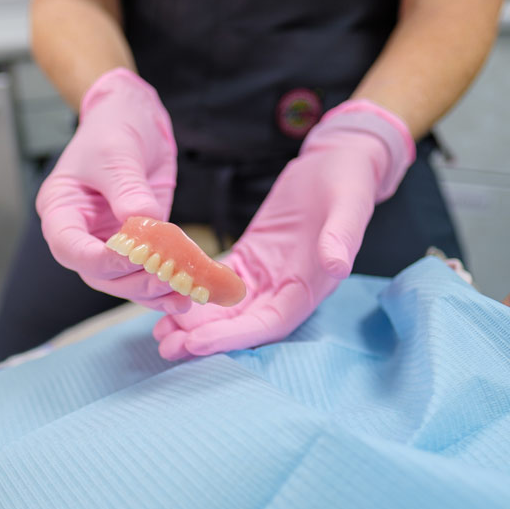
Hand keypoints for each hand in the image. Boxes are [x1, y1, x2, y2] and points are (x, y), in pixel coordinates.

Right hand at [36, 68, 191, 314]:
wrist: (132, 118)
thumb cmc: (112, 129)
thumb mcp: (117, 153)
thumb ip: (128, 190)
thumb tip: (144, 223)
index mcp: (61, 209)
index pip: (69, 247)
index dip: (98, 259)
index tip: (132, 257)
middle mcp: (82, 233)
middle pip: (98, 273)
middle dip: (132, 280)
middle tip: (166, 277)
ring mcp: (109, 242)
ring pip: (123, 282)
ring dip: (153, 291)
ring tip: (184, 293)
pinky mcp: (137, 246)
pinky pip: (146, 274)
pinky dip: (165, 287)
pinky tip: (188, 296)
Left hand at [153, 100, 414, 359]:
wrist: (340, 162)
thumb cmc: (349, 182)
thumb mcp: (350, 205)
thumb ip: (342, 237)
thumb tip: (337, 265)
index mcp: (311, 287)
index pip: (269, 323)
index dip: (233, 337)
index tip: (196, 342)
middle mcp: (285, 289)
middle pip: (241, 324)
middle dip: (204, 338)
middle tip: (166, 346)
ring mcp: (265, 276)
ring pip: (225, 308)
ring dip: (194, 322)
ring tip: (159, 332)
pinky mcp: (249, 259)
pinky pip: (216, 280)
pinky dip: (192, 290)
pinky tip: (165, 294)